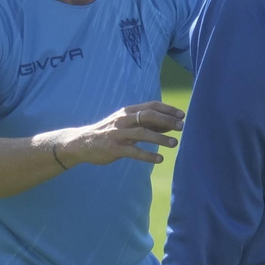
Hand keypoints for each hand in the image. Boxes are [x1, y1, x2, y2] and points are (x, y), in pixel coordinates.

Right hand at [60, 102, 184, 167]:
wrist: (82, 143)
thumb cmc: (110, 132)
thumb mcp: (126, 123)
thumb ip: (146, 123)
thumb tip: (171, 124)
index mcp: (127, 111)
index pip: (151, 106)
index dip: (168, 109)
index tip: (182, 115)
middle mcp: (123, 120)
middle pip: (148, 116)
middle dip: (167, 121)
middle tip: (182, 127)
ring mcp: (117, 134)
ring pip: (142, 133)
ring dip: (160, 138)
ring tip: (175, 143)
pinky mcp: (113, 148)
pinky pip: (133, 151)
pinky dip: (147, 155)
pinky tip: (159, 159)